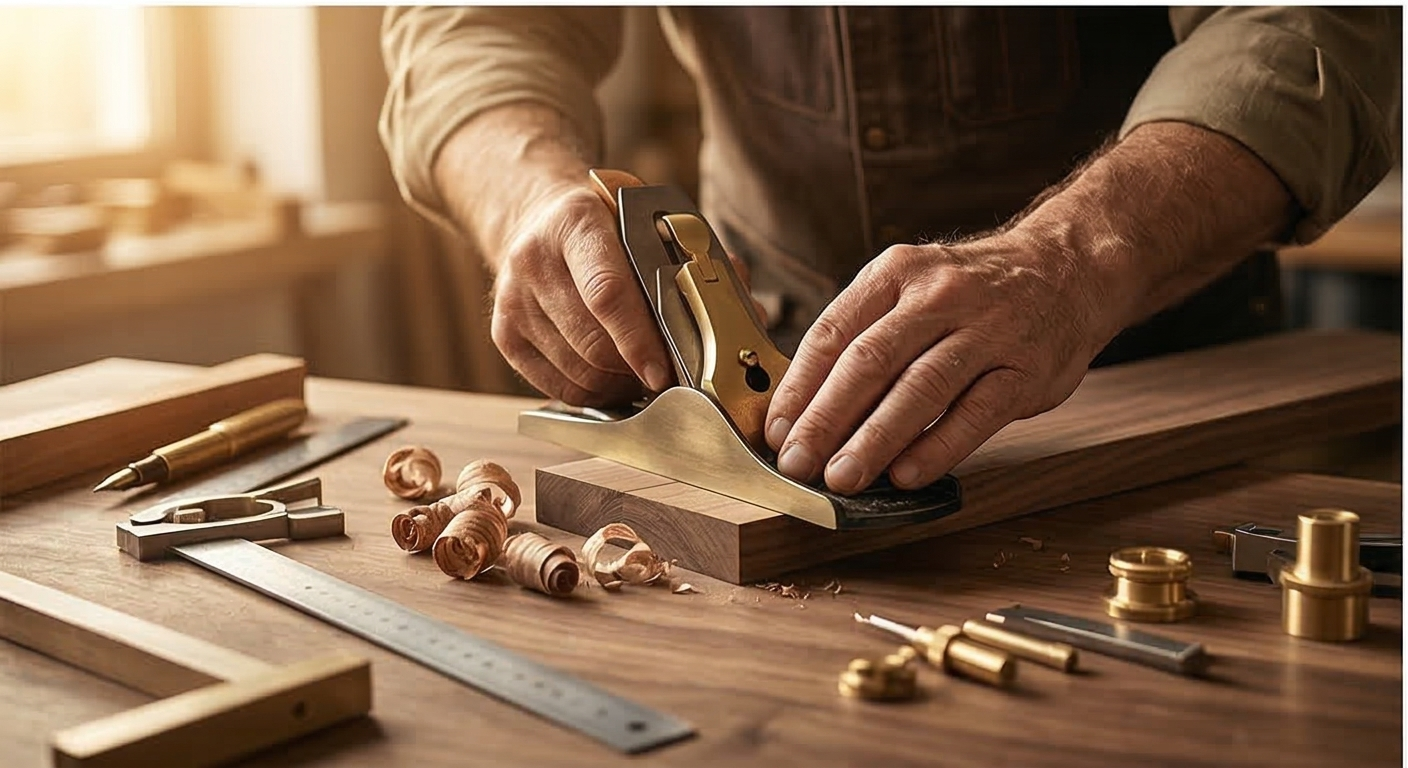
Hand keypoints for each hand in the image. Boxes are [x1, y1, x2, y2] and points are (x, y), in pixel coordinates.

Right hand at [491, 183, 674, 406]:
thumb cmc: (608, 226)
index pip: (608, 293)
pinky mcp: (504, 336)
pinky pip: (561, 387)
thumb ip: (694, 261)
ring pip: (580, 372)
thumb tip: (747, 311)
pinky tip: (618, 379)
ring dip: (622, 384)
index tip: (666, 371)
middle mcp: (533, 259)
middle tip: (672, 377)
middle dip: (638, 369)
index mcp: (575, 221)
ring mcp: (512, 301)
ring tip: (647, 375)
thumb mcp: (646, 220)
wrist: (538, 219)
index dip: (640, 340)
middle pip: (593, 343)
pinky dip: (598, 393)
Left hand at [763, 230, 1118, 494]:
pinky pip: (975, 414)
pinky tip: (906, 476)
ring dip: (874, 440)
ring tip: (842, 478)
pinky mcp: (1025, 369)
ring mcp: (987, 331)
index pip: (833, 332)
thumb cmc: (971, 292)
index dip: (799, 387)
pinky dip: (937, 448)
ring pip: (919, 389)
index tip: (777, 431)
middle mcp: (939, 295)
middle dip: (825, 419)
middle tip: (798, 464)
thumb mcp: (910, 287)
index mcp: (896, 273)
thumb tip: (804, 407)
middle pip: (870, 362)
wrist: (1067, 269)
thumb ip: (864, 336)